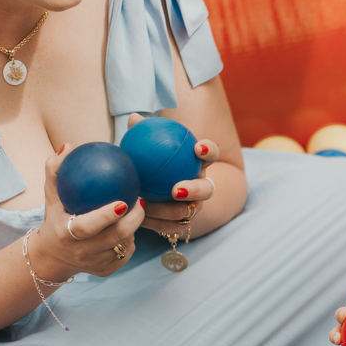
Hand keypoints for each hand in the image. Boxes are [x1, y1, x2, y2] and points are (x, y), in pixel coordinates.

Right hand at [37, 144, 145, 278]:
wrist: (51, 255)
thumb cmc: (55, 215)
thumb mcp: (52, 194)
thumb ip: (56, 170)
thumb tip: (69, 146)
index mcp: (65, 234)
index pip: (87, 227)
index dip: (106, 217)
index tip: (123, 202)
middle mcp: (80, 253)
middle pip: (115, 237)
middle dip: (133, 220)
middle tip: (140, 202)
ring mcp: (94, 265)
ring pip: (124, 245)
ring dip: (133, 228)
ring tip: (136, 211)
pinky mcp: (105, 272)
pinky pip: (126, 254)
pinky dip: (130, 241)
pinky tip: (130, 228)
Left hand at [125, 114, 219, 234]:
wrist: (156, 192)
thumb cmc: (155, 164)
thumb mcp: (150, 149)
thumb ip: (145, 135)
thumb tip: (134, 119)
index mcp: (198, 165)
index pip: (211, 154)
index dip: (209, 151)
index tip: (198, 147)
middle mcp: (202, 187)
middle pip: (207, 189)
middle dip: (194, 190)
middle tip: (175, 189)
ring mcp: (195, 206)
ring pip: (188, 211)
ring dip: (167, 209)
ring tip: (145, 205)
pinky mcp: (183, 222)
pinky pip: (172, 226)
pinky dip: (156, 222)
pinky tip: (139, 216)